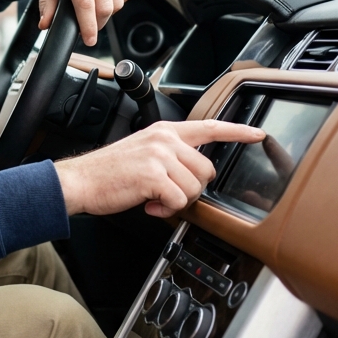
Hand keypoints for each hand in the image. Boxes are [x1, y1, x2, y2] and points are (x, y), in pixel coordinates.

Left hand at [34, 0, 132, 46]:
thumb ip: (46, 3)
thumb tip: (46, 25)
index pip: (85, 4)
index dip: (88, 26)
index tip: (89, 39)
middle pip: (105, 6)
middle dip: (98, 23)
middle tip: (88, 25)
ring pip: (118, 1)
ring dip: (108, 12)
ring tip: (94, 7)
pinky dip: (118, 0)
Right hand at [54, 120, 266, 217]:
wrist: (80, 181)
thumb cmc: (107, 173)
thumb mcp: (143, 153)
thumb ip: (169, 156)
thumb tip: (192, 174)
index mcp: (164, 132)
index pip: (209, 127)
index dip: (237, 132)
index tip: (257, 135)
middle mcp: (164, 140)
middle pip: (206, 170)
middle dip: (191, 188)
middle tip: (166, 193)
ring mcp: (159, 156)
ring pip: (194, 188)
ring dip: (177, 201)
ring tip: (154, 198)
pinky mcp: (153, 175)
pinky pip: (179, 201)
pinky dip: (166, 210)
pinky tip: (149, 205)